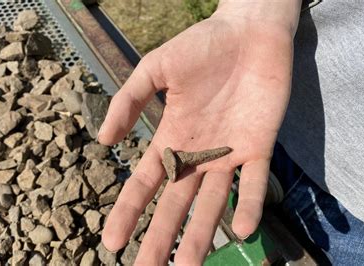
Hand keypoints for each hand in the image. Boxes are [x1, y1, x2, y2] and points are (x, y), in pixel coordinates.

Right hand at [98, 1, 301, 263]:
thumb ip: (128, 100)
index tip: (112, 243)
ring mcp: (229, 153)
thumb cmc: (201, 46)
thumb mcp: (155, 68)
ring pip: (212, 203)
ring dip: (201, 235)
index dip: (128, 212)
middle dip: (161, 238)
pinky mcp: (260, 147)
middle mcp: (198, 154)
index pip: (144, 183)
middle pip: (175, 204)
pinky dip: (248, 206)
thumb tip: (103, 142)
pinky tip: (240, 231)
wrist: (249, 32)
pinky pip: (254, 183)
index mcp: (171, 137)